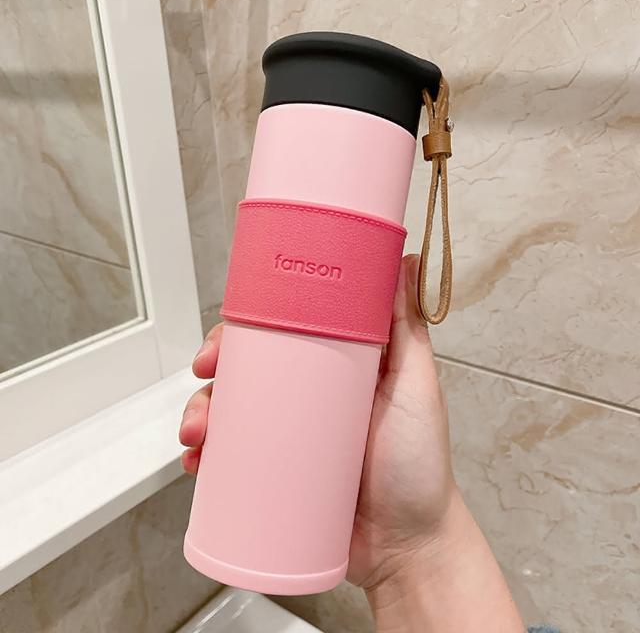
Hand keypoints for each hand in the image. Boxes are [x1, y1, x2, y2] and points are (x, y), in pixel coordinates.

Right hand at [179, 254, 456, 587]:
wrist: (409, 548)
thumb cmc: (419, 465)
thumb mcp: (415, 387)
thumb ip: (406, 329)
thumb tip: (401, 259)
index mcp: (332, 371)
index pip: (280, 335)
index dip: (246, 329)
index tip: (227, 335)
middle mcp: (306, 400)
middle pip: (246, 373)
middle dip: (214, 373)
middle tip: (204, 380)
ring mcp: (288, 441)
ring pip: (231, 415)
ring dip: (201, 415)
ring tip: (197, 436)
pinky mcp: (276, 479)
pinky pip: (231, 462)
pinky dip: (207, 459)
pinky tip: (197, 464)